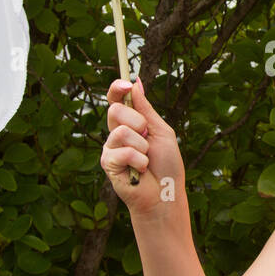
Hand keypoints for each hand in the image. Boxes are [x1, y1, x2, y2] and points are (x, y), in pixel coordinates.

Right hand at [102, 76, 184, 218]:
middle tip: (147, 137)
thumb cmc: (166, 165)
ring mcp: (111, 148)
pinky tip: (141, 171)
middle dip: (137, 121)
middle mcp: (117, 133)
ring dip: (141, 146)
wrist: (166, 193)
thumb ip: (146, 109)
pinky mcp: (107, 164)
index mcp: (130, 123)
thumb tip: (136, 82)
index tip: (125, 84)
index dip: (117, 89)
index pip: (116, 99)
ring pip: (120, 131)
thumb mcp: (161, 131)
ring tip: (147, 159)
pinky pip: (121, 152)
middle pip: (115, 110)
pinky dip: (139, 161)